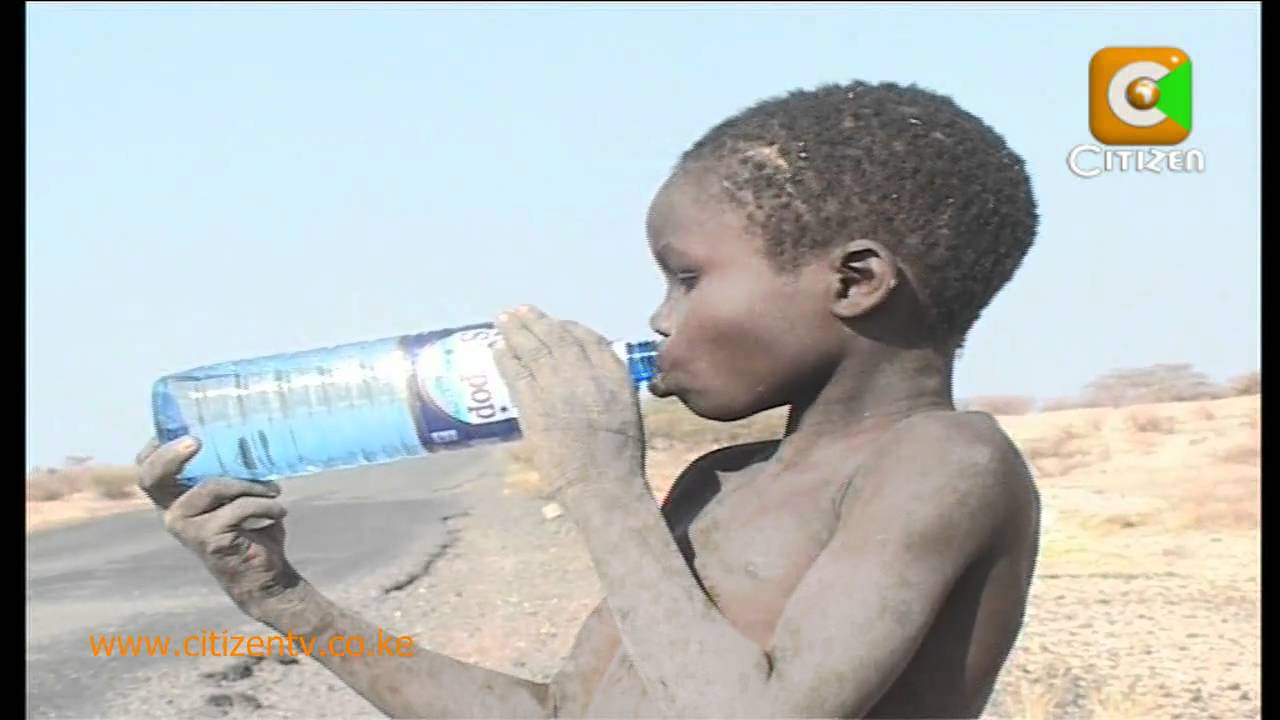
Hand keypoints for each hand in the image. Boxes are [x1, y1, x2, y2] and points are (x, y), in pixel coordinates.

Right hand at [136, 437, 303, 621]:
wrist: (264, 574)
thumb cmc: (253, 529)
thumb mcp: (240, 495)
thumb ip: (232, 471)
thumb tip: (247, 435)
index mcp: (178, 498)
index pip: (149, 471)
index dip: (155, 449)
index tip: (181, 430)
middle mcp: (172, 512)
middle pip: (153, 477)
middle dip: (171, 455)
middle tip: (197, 441)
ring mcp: (185, 527)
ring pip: (212, 486)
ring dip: (249, 484)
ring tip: (273, 491)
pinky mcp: (207, 539)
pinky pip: (238, 508)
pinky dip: (264, 506)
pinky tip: (278, 512)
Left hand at [492, 305, 646, 496]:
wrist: (603, 483)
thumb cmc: (622, 455)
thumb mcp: (627, 409)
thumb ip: (609, 385)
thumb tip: (591, 374)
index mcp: (614, 374)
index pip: (587, 338)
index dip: (567, 327)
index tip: (555, 323)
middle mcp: (585, 373)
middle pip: (556, 337)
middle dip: (535, 322)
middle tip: (520, 311)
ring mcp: (557, 387)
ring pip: (532, 349)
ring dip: (515, 331)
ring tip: (503, 319)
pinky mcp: (533, 405)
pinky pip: (516, 373)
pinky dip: (505, 359)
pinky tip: (497, 350)